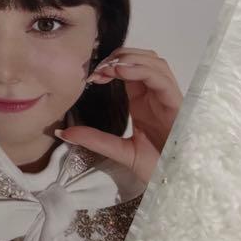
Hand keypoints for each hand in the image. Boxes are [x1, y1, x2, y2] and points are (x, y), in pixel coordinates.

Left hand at [55, 48, 182, 184]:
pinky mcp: (178, 106)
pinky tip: (122, 72)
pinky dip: (142, 70)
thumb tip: (62, 133)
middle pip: (144, 59)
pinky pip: (163, 80)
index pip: (130, 69)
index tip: (92, 75)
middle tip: (99, 68)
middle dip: (120, 56)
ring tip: (109, 68)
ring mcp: (168, 99)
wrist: (176, 184)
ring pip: (155, 63)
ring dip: (131, 59)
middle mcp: (157, 95)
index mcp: (143, 101)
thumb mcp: (119, 152)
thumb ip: (94, 139)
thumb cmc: (156, 168)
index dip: (111, 65)